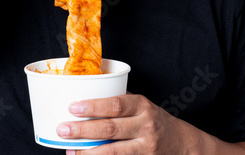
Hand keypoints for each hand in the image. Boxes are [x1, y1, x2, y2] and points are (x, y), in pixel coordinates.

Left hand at [56, 94, 189, 153]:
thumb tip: (85, 95)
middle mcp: (145, 126)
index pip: (116, 105)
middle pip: (110, 129)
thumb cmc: (154, 120)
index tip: (73, 107)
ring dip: (88, 152)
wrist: (181, 143)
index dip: (93, 106)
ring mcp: (145, 148)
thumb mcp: (141, 105)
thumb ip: (119, 102)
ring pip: (113, 151)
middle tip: (63, 130)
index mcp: (142, 106)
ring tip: (69, 150)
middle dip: (83, 130)